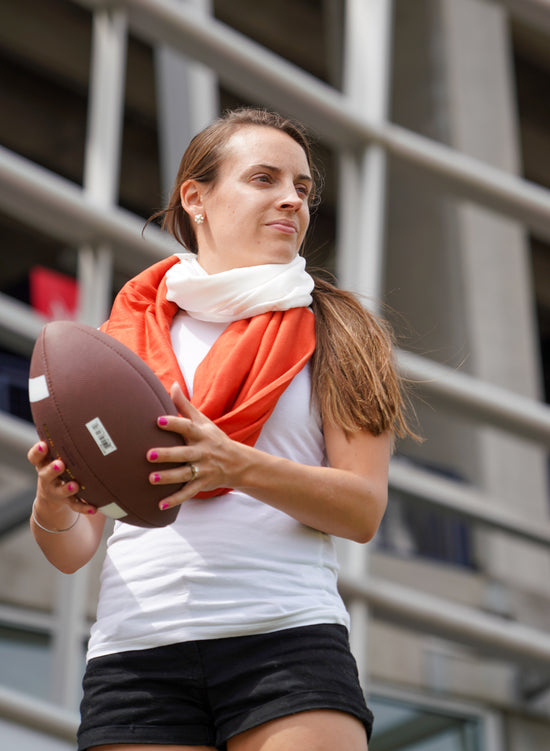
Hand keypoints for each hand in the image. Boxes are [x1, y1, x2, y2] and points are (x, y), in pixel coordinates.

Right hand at [27, 441, 96, 516]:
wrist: (53, 495)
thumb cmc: (62, 462)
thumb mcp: (59, 451)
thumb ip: (67, 437)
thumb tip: (90, 409)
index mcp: (44, 462)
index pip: (35, 456)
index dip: (38, 451)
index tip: (44, 444)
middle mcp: (47, 477)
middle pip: (45, 474)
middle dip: (52, 469)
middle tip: (60, 464)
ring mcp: (56, 490)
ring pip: (59, 491)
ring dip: (66, 488)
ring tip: (75, 485)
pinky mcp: (67, 502)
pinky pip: (75, 505)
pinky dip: (84, 506)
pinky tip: (94, 507)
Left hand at [147, 382, 243, 509]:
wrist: (240, 463)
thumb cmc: (215, 439)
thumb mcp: (204, 421)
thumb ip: (185, 405)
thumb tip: (173, 385)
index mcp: (201, 435)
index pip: (186, 427)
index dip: (173, 424)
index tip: (158, 420)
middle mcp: (202, 451)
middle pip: (183, 453)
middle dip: (166, 455)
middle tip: (148, 454)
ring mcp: (204, 469)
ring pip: (184, 474)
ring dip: (168, 477)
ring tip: (151, 478)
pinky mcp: (204, 484)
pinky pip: (188, 492)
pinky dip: (175, 499)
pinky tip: (160, 505)